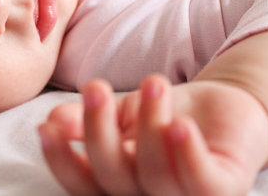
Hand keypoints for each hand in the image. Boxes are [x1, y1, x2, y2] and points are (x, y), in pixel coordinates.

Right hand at [38, 75, 267, 195]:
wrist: (218, 106)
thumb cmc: (162, 111)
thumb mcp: (119, 112)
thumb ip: (86, 117)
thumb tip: (51, 119)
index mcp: (117, 179)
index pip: (81, 182)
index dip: (60, 160)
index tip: (46, 127)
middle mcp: (144, 193)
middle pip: (111, 175)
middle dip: (98, 129)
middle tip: (95, 88)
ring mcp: (183, 193)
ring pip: (154, 174)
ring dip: (149, 124)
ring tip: (155, 83)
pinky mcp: (222, 186)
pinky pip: (201, 182)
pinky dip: (187, 154)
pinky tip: (180, 124)